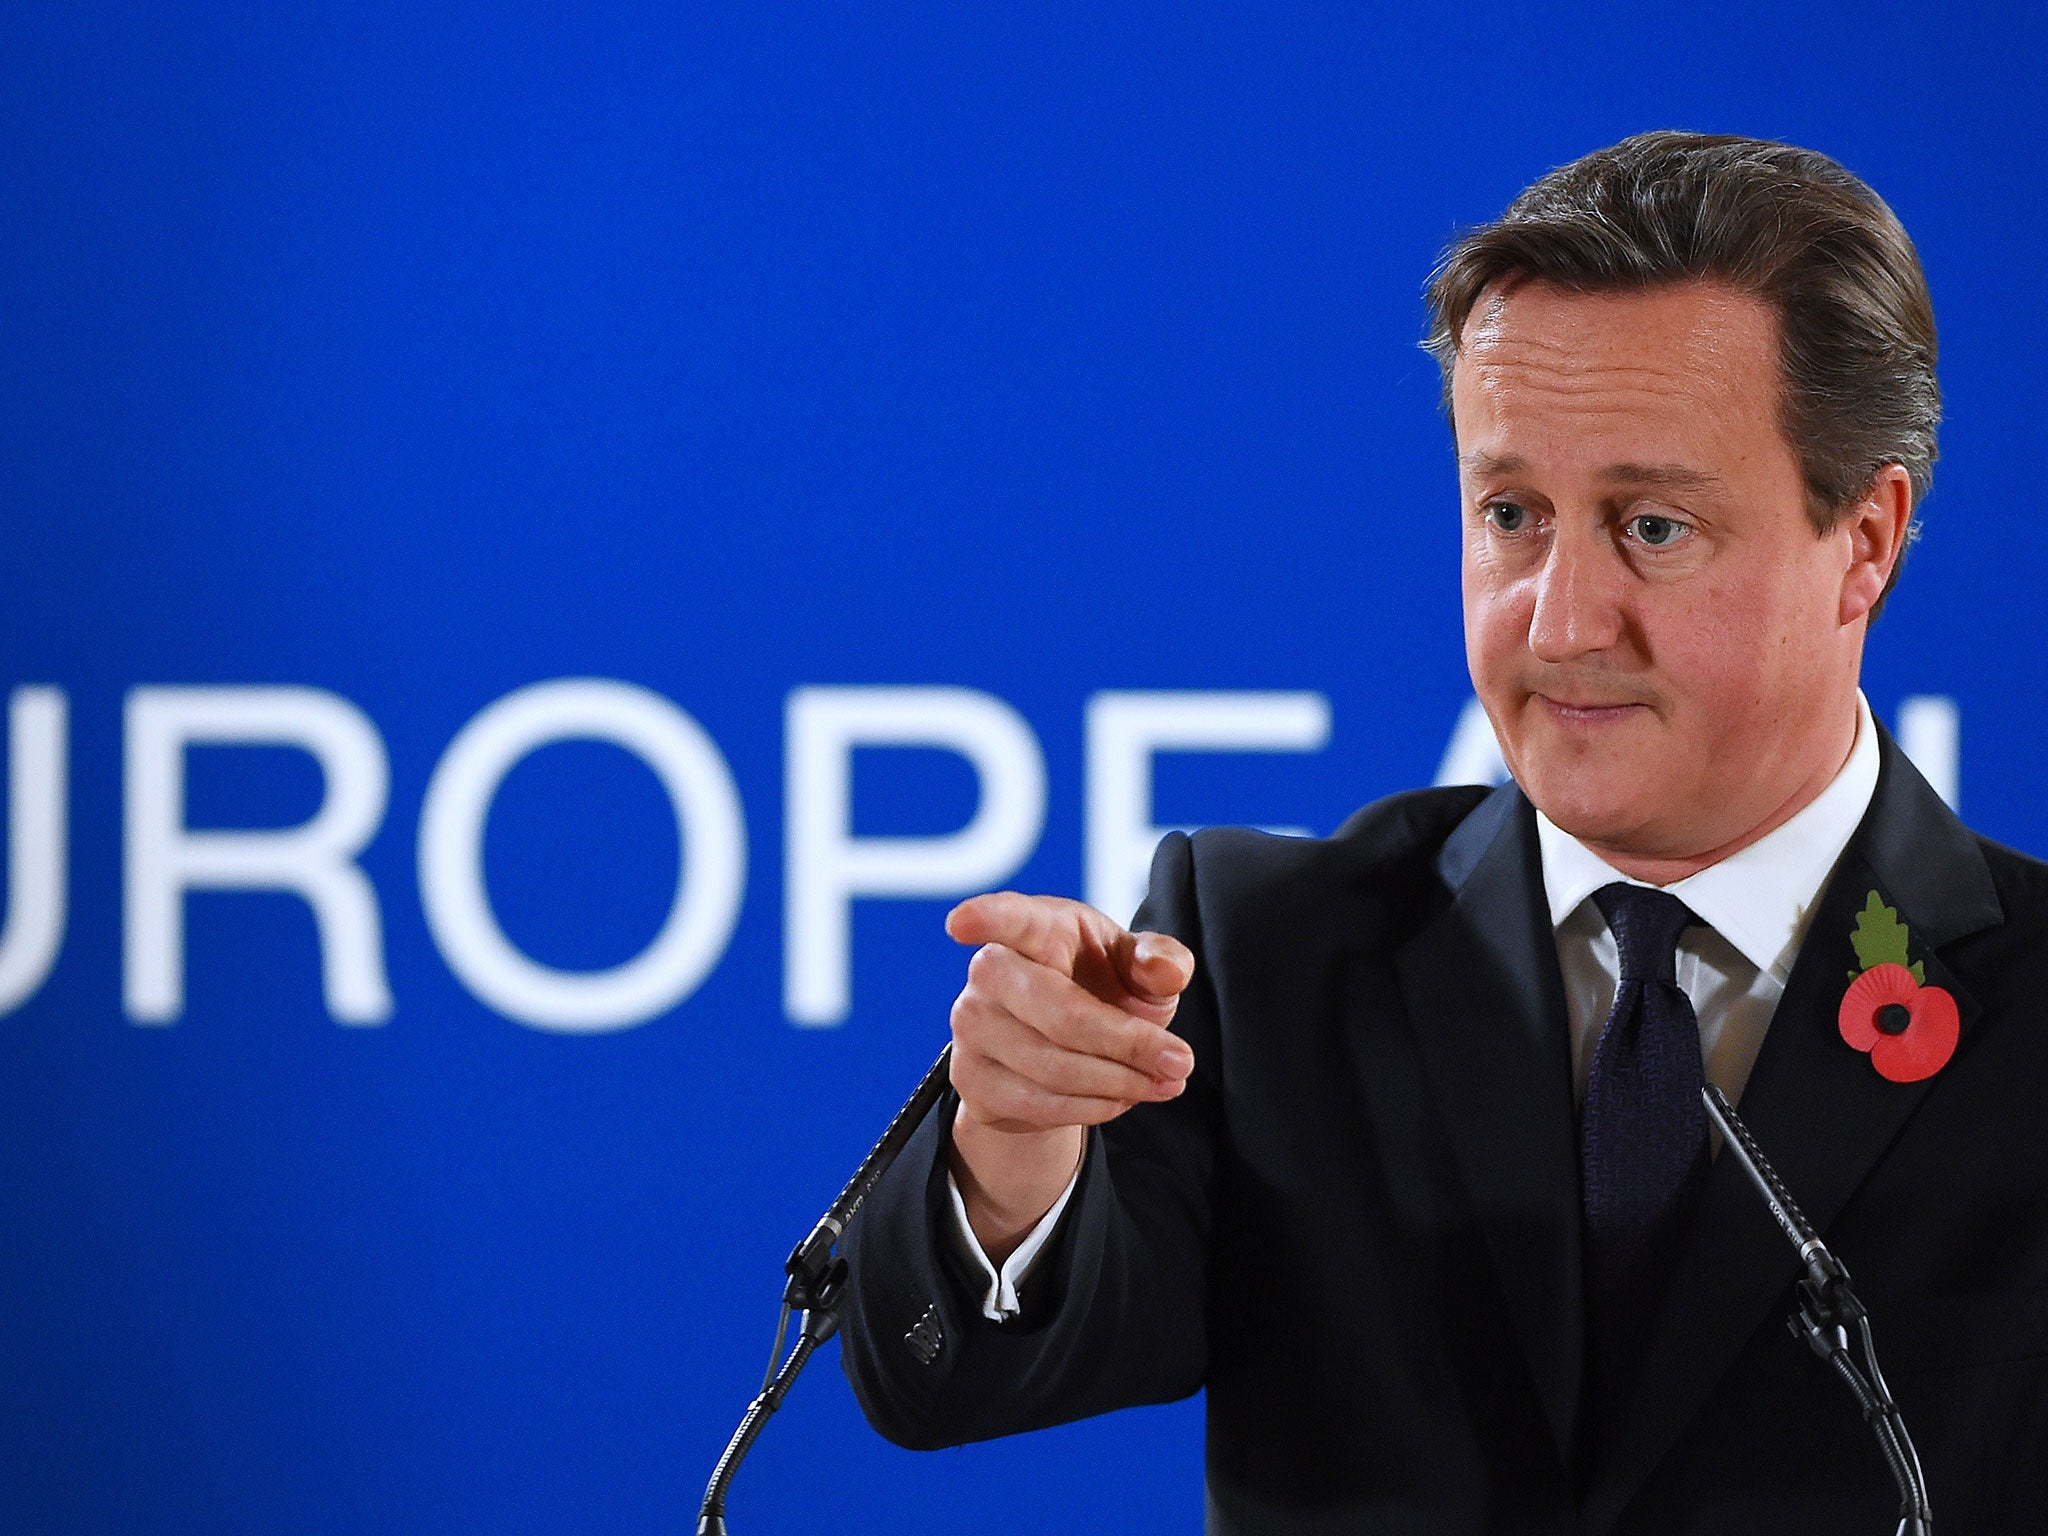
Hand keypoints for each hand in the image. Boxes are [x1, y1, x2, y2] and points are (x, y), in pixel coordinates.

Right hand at [942, 892, 1195, 1261]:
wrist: (1064, 1048)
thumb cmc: (1103, 985)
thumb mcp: (1138, 966)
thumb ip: (1161, 960)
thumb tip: (1166, 971)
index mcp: (1037, 927)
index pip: (1008, 918)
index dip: (985, 917)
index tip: (961, 923)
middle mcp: (991, 971)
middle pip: (1062, 1016)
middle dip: (1129, 1045)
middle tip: (1182, 1062)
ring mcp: (971, 1026)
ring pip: (1054, 1068)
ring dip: (1119, 1083)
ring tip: (1163, 1082)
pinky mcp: (970, 1078)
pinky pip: (1038, 1104)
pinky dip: (1093, 1107)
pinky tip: (1121, 1097)